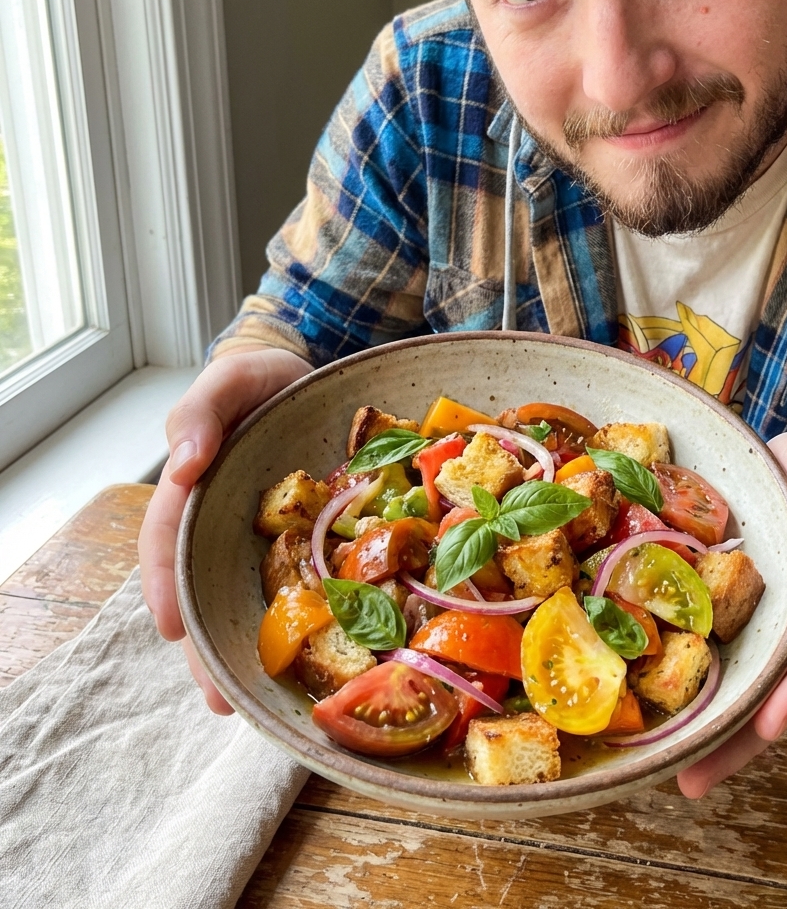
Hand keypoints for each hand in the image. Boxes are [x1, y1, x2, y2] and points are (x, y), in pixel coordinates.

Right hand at [138, 346, 311, 713]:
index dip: (169, 588)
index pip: (170, 545)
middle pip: (208, 591)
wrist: (315, 376)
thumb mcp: (229, 381)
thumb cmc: (260, 380)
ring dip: (252, 650)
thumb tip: (184, 463)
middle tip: (219, 700)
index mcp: (198, 493)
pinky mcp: (313, 540)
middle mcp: (228, 525)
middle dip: (208, 647)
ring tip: (259, 702)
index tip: (172, 631)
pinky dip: (309, 620)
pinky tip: (325, 656)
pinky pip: (308, 583)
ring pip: (254, 600)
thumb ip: (199, 413)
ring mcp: (271, 537)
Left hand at [676, 430, 786, 797]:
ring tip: (673, 774)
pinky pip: (711, 660)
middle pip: (778, 690)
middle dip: (742, 741)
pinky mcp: (726, 622)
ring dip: (714, 735)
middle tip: (697, 779)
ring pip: (743, 688)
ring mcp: (762, 630)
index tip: (770, 724)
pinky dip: (690, 692)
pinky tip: (654, 719)